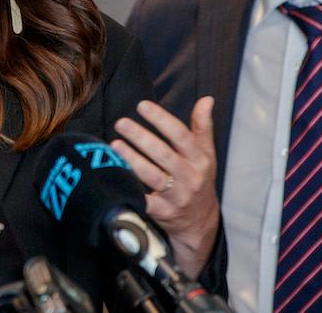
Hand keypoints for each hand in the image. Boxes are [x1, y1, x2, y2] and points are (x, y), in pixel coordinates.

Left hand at [111, 96, 217, 275]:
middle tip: (121, 123)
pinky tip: (115, 174)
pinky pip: (143, 199)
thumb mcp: (206, 154)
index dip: (161, 119)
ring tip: (115, 145)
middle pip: (164, 155)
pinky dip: (129, 188)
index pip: (180, 135)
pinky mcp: (162, 213)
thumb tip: (206, 99)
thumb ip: (202, 126)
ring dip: (132, 159)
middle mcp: (189, 178)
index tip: (142, 105)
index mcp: (199, 160)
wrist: (200, 222)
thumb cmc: (199, 179)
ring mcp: (176, 197)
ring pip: (151, 176)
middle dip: (141, 137)